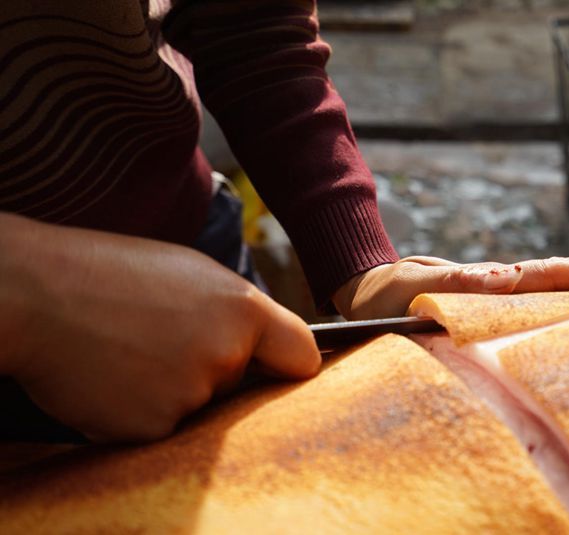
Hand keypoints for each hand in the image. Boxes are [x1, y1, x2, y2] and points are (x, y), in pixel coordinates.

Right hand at [0, 213, 319, 442]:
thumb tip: (260, 343)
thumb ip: (235, 312)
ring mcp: (190, 396)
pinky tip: (111, 378)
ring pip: (196, 406)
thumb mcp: (191, 273)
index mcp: (243, 310)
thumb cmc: (110, 274)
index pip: (302, 355)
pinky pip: (159, 428)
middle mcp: (226, 356)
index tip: (282, 370)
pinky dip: (138, 412)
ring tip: (129, 351)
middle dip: (212, 370)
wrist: (35, 293)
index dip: (291, 365)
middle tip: (162, 339)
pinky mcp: (151, 429)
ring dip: (171, 390)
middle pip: (238, 383)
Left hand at [333, 256, 568, 319]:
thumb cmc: (388, 294)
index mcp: (493, 281)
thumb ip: (456, 283)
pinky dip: (565, 299)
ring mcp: (496, 293)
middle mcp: (502, 286)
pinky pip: (534, 302)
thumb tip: (504, 279)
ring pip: (555, 286)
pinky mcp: (486, 304)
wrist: (367, 289)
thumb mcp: (418, 287)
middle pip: (565, 276)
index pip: (555, 275)